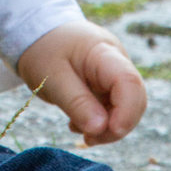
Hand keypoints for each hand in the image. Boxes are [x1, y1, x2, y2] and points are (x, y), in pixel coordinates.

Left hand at [16, 21, 145, 146]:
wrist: (36, 32)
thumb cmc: (42, 50)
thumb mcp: (51, 77)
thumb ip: (76, 102)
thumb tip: (101, 128)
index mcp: (102, 52)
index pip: (128, 81)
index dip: (127, 112)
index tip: (109, 131)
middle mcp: (116, 60)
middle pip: (134, 98)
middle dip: (116, 126)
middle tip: (88, 138)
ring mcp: (114, 72)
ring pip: (125, 107)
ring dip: (106, 127)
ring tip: (76, 128)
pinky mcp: (108, 83)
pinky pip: (112, 107)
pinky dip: (98, 121)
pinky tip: (77, 123)